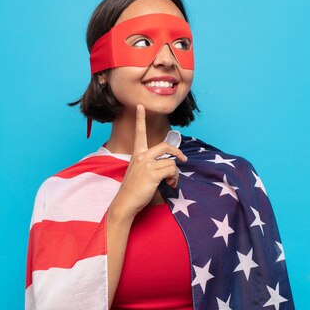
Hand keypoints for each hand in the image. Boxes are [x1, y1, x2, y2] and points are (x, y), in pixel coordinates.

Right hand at [110, 104, 187, 218]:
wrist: (125, 202)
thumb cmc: (133, 190)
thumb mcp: (139, 172)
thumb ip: (151, 165)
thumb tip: (169, 165)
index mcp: (137, 154)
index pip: (139, 133)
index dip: (140, 119)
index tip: (140, 106)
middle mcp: (141, 156)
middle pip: (165, 147)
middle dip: (178, 152)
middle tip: (183, 160)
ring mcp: (146, 164)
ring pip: (171, 163)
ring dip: (175, 174)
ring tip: (171, 182)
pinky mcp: (152, 174)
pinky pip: (171, 171)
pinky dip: (174, 179)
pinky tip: (170, 185)